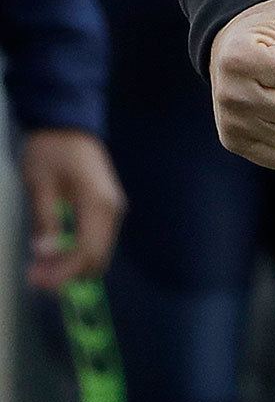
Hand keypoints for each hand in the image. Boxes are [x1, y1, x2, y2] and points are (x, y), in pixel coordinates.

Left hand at [21, 128, 125, 291]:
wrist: (67, 122)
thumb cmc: (51, 150)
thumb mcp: (39, 185)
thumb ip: (45, 221)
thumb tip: (44, 255)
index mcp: (97, 204)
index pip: (85, 252)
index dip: (61, 272)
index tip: (34, 279)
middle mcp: (112, 210)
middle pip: (97, 258)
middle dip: (67, 275)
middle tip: (34, 276)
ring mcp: (112, 209)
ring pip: (99, 252)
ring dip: (73, 266)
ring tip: (42, 266)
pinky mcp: (107, 207)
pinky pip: (98, 240)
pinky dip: (79, 254)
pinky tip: (57, 252)